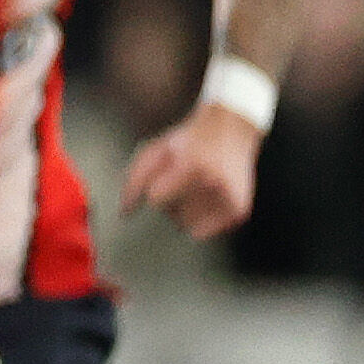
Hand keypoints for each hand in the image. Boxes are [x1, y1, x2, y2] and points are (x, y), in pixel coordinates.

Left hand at [123, 101, 259, 238]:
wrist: (230, 130)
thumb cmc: (187, 142)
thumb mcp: (155, 151)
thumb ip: (135, 181)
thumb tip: (124, 214)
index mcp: (192, 165)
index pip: (156, 199)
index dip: (157, 189)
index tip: (168, 176)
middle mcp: (214, 183)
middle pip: (171, 214)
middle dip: (171, 199)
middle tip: (186, 179)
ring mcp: (229, 199)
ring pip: (185, 225)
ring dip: (184, 211)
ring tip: (196, 188)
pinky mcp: (238, 211)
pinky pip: (202, 232)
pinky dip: (199, 221)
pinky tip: (207, 199)